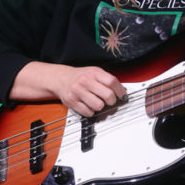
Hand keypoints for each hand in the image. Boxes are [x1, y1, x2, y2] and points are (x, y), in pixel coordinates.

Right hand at [10, 62, 126, 116]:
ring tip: (98, 102)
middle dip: (112, 101)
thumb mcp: (95, 72)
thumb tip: (122, 90)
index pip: (112, 82)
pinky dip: (91, 111)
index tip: (122, 95)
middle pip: (107, 95)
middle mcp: (85, 81)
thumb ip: (107, 79)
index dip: (120, 90)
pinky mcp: (72, 102)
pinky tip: (89, 105)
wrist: (61, 78)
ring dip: (101, 106)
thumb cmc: (81, 76)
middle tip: (110, 101)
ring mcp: (78, 92)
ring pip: (98, 106)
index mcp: (94, 73)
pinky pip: (88, 112)